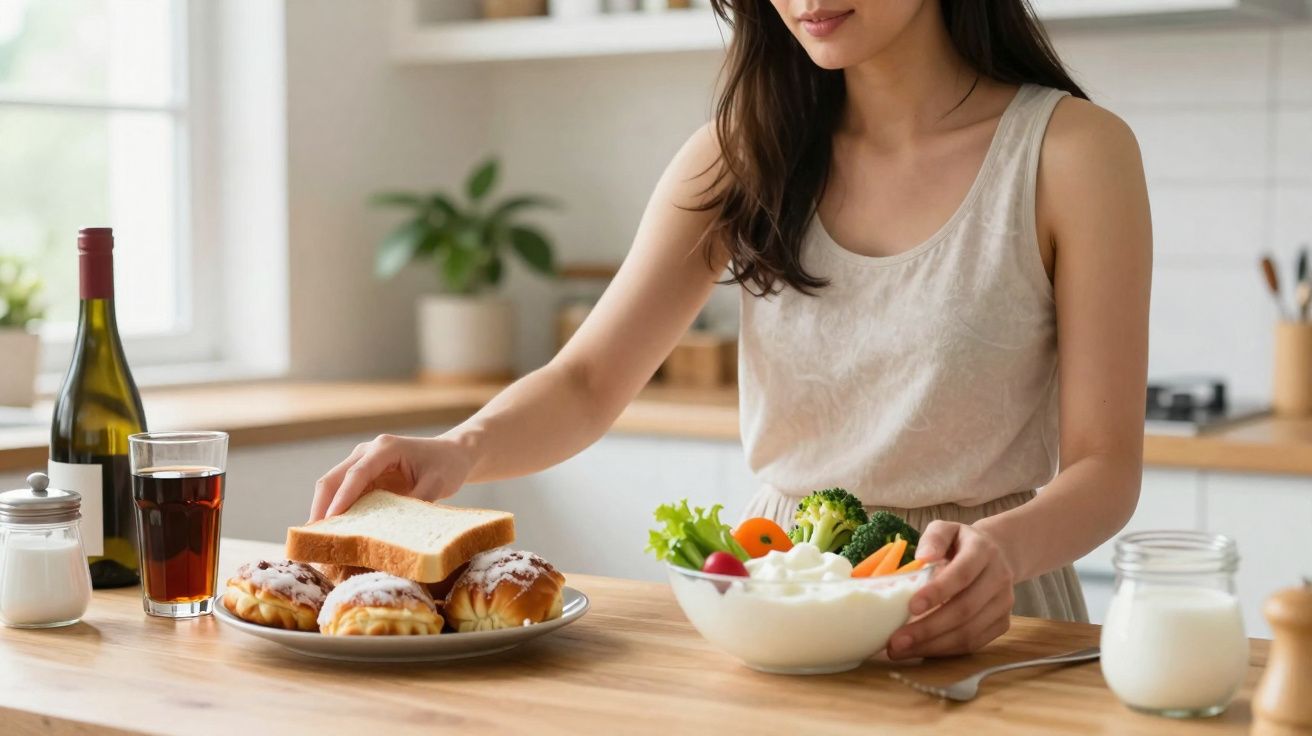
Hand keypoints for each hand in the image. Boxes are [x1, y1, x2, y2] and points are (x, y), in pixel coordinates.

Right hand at [308, 433, 474, 521]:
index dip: (342, 498)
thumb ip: (418, 501)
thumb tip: (399, 529)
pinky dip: (335, 511)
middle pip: (334, 478)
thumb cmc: (447, 465)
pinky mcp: (363, 476)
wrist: (452, 454)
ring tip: (316, 539)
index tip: (330, 521)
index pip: (357, 474)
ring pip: (332, 485)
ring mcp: (362, 462)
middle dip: (321, 506)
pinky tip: (331, 532)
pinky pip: (343, 493)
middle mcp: (367, 451)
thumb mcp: (438, 483)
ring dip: (323, 510)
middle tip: (312, 537)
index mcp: (385, 448)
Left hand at [885, 521, 1014, 658]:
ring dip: (933, 645)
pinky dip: (945, 651)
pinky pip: (974, 643)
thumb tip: (922, 557)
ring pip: (969, 633)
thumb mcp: (947, 529)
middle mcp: (999, 578)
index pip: (962, 574)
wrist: (997, 554)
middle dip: (928, 628)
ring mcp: (1004, 604)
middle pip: (965, 609)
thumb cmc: (960, 544)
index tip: (911, 606)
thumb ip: (934, 538)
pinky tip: (921, 650)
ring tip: (901, 650)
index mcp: (983, 552)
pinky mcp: (1002, 623)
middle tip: (896, 640)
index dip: (938, 592)